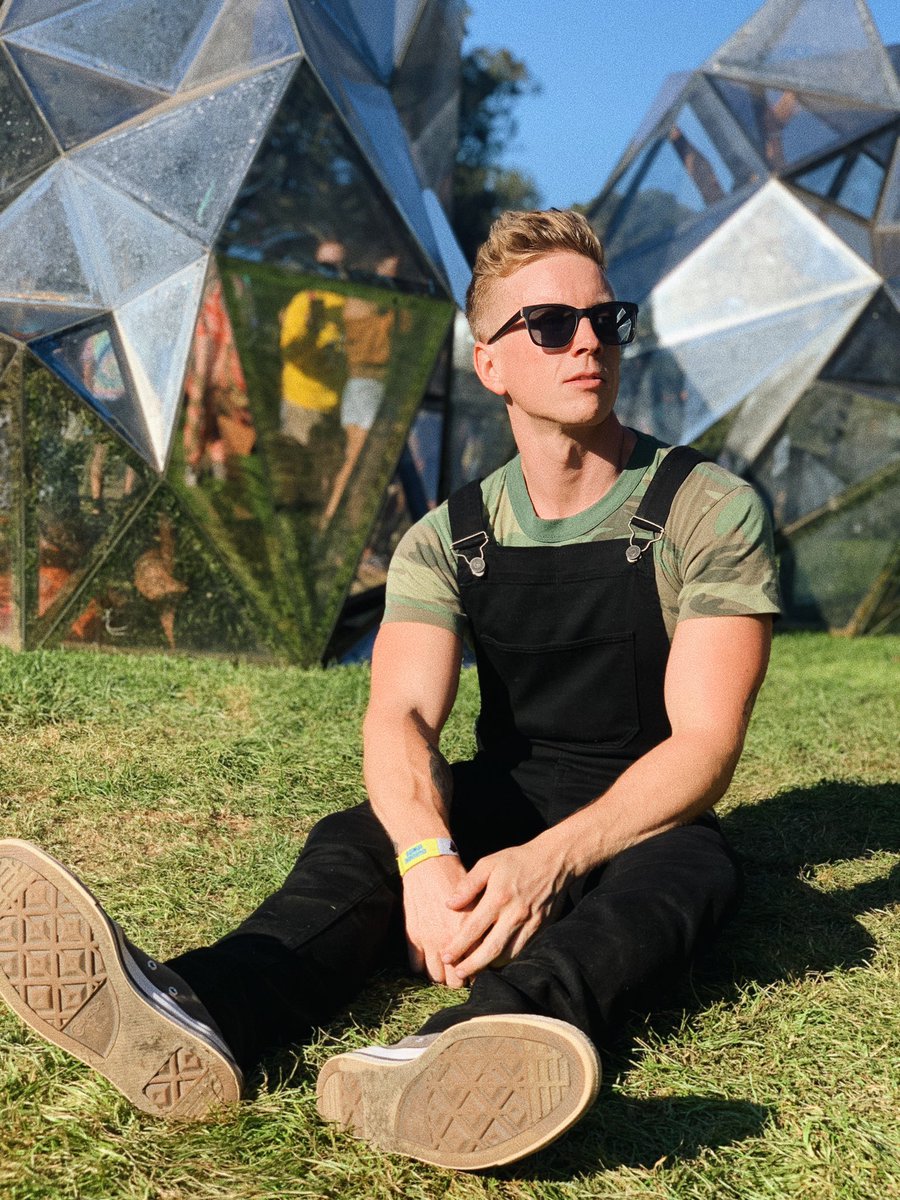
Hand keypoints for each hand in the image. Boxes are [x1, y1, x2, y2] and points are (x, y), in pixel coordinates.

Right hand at [401, 854, 471, 987]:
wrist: (429, 863)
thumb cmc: (456, 876)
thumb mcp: (478, 895)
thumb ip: (483, 922)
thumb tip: (492, 940)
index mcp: (468, 930)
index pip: (476, 965)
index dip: (478, 971)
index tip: (478, 968)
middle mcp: (448, 939)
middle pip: (455, 980)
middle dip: (460, 979)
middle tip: (463, 972)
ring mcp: (428, 940)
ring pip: (435, 976)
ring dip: (441, 976)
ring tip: (446, 969)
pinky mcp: (413, 936)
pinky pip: (416, 966)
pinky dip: (422, 967)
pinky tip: (429, 959)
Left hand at [440, 839, 570, 979]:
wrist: (553, 861)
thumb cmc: (516, 861)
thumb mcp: (489, 864)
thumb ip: (468, 884)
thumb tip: (449, 904)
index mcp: (499, 897)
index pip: (474, 928)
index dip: (458, 945)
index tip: (446, 956)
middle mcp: (515, 914)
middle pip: (490, 950)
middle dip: (472, 965)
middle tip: (458, 973)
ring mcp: (530, 924)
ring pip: (508, 955)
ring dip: (489, 966)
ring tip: (474, 970)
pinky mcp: (541, 929)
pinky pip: (522, 952)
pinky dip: (507, 960)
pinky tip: (495, 961)